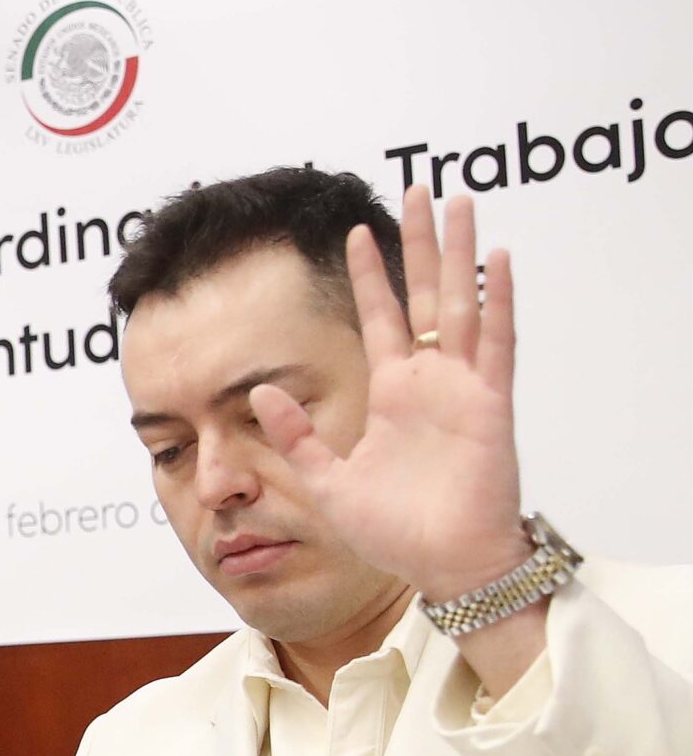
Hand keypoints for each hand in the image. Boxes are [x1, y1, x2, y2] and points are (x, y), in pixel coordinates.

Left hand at [252, 186, 527, 601]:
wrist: (441, 566)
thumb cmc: (393, 531)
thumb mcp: (326, 481)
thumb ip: (296, 437)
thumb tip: (258, 394)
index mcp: (392, 395)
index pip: (380, 317)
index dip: (370, 275)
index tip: (357, 232)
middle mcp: (428, 382)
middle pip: (426, 294)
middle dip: (422, 243)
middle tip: (420, 189)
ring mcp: (463, 388)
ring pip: (463, 303)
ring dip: (460, 253)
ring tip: (460, 201)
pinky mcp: (489, 406)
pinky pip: (496, 344)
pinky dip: (497, 302)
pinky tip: (495, 260)